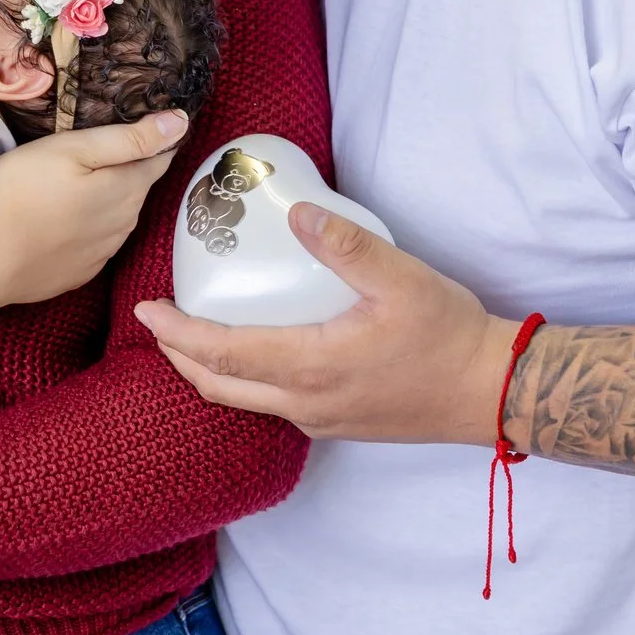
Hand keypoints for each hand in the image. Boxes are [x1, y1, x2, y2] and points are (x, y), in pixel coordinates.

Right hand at [0, 109, 188, 312]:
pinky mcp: (78, 273)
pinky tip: (62, 218)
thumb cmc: (19, 190)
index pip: (161, 157)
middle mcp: (124, 226)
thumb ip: (130, 139)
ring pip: (118, 217)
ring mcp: (102, 254)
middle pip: (138, 187)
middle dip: (130, 168)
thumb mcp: (72, 150)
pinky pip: (96, 243)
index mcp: (127, 190)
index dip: (157, 138)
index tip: (145, 123)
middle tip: (100, 148)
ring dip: (108, 199)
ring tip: (78, 182)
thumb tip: (181, 123)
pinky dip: (87, 228)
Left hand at [135, 202, 511, 443]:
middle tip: (158, 322)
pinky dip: (245, 378)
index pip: (224, 353)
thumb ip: (344, 244)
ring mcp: (320, 419)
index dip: (179, 332)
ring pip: (244, 399)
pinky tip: (255, 350)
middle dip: (179, 355)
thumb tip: (296, 212)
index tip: (146, 309)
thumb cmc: (447, 335)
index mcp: (312, 367)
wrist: (488, 391)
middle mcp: (306, 403)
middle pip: (219, 386)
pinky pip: (272, 404)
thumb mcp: (400, 278)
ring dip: (210, 370)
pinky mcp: (337, 423)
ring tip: (194, 333)